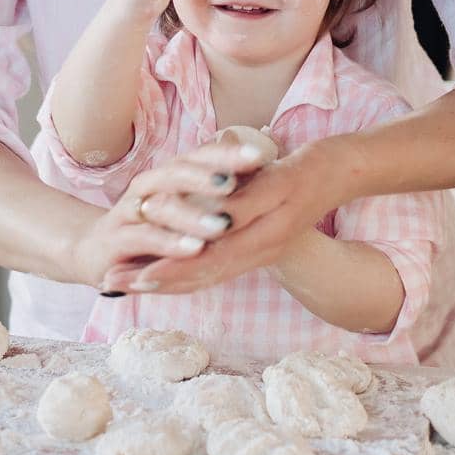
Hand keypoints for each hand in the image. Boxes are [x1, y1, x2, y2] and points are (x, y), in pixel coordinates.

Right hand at [71, 138, 269, 291]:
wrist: (97, 250)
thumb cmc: (152, 226)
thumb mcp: (185, 206)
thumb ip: (216, 192)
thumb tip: (265, 172)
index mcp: (169, 174)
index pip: (200, 156)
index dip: (228, 155)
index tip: (261, 154)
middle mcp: (149, 185)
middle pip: (179, 172)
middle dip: (210, 175)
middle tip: (236, 181)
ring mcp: (131, 210)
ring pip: (163, 205)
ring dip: (194, 215)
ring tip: (224, 223)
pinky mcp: (117, 238)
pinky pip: (145, 237)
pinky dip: (169, 243)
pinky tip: (193, 249)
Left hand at [99, 136, 353, 294]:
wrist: (341, 172)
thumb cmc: (309, 169)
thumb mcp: (277, 181)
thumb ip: (244, 204)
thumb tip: (210, 225)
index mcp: (260, 237)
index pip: (203, 263)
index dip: (165, 271)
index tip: (131, 276)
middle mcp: (258, 251)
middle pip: (199, 276)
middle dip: (155, 281)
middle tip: (114, 285)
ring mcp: (260, 251)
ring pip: (207, 275)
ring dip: (168, 280)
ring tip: (131, 283)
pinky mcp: (261, 245)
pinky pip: (220, 266)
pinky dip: (192, 272)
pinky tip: (171, 271)